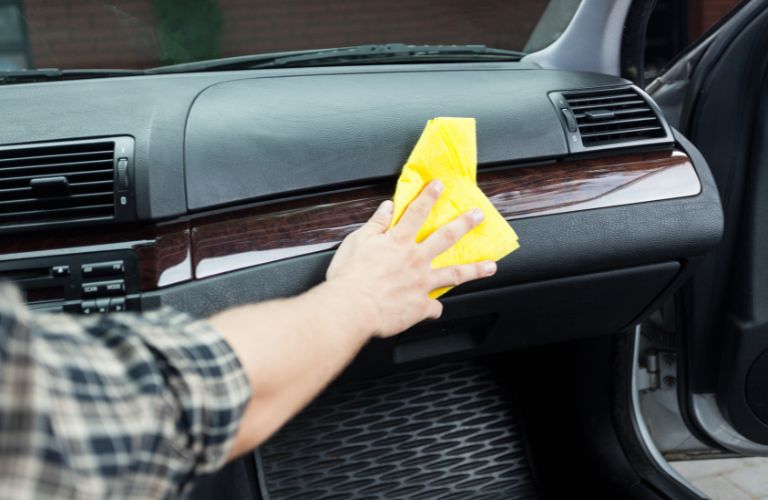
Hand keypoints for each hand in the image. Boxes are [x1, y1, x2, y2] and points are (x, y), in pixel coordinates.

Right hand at [325, 180, 496, 337]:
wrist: (351, 308)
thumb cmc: (349, 276)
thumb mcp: (357, 242)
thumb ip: (375, 225)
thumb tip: (386, 208)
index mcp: (398, 242)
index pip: (417, 212)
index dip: (429, 196)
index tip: (440, 185)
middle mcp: (415, 260)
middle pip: (446, 237)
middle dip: (464, 224)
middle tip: (478, 216)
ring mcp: (421, 283)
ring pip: (454, 274)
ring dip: (474, 269)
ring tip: (490, 266)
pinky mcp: (419, 306)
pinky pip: (433, 308)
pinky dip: (435, 309)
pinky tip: (436, 309)